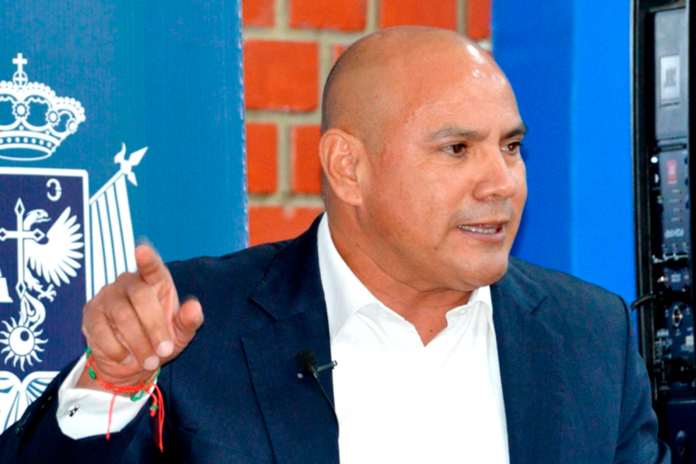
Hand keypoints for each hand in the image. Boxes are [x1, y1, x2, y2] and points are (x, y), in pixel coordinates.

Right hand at [78, 244, 203, 388]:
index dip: (147, 259)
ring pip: (122, 315)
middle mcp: (129, 282)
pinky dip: (117, 349)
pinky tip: (126, 358)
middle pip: (140, 296)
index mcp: (155, 281)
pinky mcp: (91, 313)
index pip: (151, 266)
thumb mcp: (180, 335)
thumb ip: (189, 321)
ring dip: (138, 342)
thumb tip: (194, 306)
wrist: (131, 363)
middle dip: (155, 326)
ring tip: (150, 362)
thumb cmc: (160, 340)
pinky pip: (102, 330)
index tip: (141, 250)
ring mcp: (108, 296)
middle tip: (165, 351)